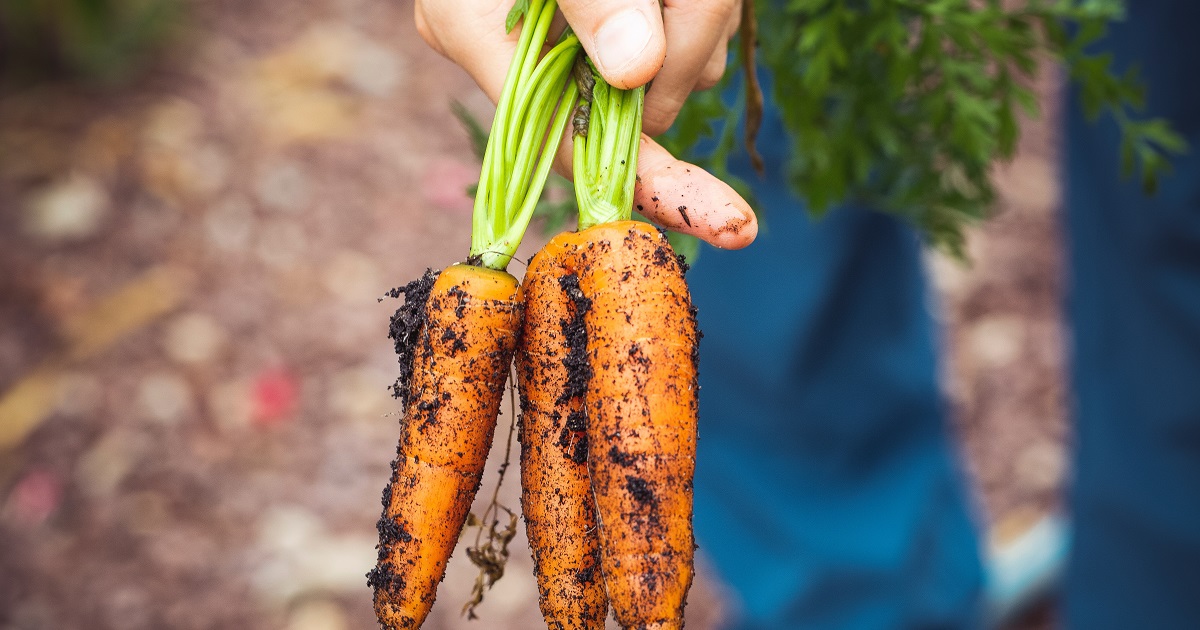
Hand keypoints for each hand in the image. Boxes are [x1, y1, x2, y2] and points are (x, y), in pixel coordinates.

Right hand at [416, 0, 755, 248]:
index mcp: (475, 31)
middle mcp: (518, 50)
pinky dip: (702, 6)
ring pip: (676, 69)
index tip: (726, 221)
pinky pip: (685, 37)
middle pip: (639, 104)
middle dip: (691, 43)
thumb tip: (636, 70)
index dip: (652, 183)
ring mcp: (570, 39)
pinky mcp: (614, 22)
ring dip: (703, 13)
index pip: (571, 144)